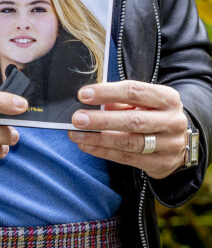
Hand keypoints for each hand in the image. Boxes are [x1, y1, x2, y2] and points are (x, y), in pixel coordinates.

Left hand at [68, 80, 186, 178]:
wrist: (180, 138)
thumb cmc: (153, 112)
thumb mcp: (143, 100)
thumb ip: (120, 100)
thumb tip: (90, 101)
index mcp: (167, 98)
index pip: (134, 92)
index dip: (107, 92)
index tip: (83, 94)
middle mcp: (172, 122)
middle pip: (133, 121)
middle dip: (101, 120)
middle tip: (78, 119)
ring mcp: (170, 146)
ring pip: (130, 143)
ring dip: (99, 139)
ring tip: (77, 134)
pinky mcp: (162, 164)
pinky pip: (128, 159)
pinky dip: (104, 152)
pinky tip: (87, 145)